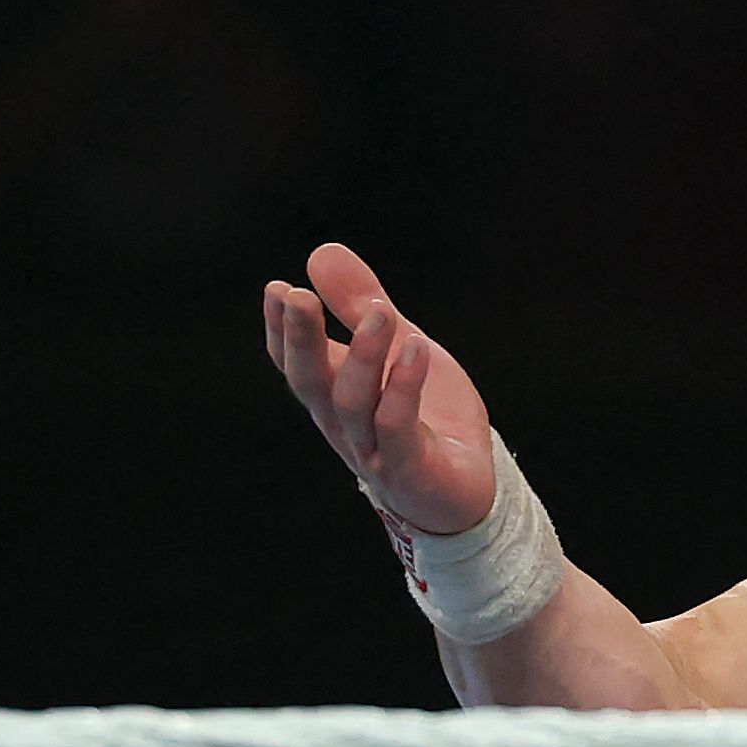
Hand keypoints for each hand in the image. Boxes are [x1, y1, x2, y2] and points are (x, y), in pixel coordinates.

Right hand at [262, 239, 503, 535]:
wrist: (467, 494)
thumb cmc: (427, 419)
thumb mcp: (400, 347)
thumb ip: (362, 305)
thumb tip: (320, 252)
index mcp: (334, 397)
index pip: (295, 364)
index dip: (281, 330)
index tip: (278, 288)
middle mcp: (344, 426)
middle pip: (310, 383)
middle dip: (301, 339)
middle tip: (297, 295)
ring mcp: (374, 451)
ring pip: (353, 404)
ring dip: (364, 355)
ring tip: (381, 310)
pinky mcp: (409, 470)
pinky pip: (398, 428)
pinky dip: (403, 388)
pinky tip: (416, 349)